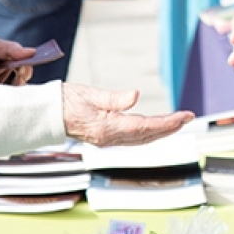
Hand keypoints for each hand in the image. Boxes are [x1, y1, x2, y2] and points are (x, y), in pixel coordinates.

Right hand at [61, 84, 193, 146]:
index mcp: (106, 128)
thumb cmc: (64, 101)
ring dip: (161, 131)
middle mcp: (109, 138)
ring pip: (142, 138)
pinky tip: (157, 127)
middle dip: (170, 128)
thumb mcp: (89, 94)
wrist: (45, 114)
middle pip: (147, 135)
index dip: (167, 123)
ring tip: (178, 121)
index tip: (184, 117)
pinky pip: (133, 137)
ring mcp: (107, 140)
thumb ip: (114, 98)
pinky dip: (149, 132)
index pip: (145, 127)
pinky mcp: (105, 137)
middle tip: (188, 117)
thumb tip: (136, 96)